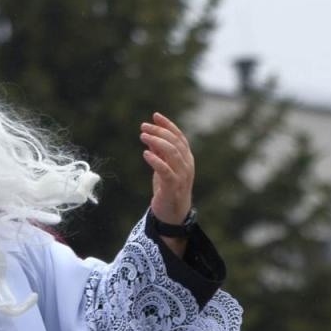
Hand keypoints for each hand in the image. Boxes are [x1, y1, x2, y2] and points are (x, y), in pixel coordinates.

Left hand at [140, 112, 194, 226]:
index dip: (168, 125)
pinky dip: (156, 161)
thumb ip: (160, 154)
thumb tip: (151, 138)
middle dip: (159, 132)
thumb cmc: (168, 189)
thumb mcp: (164, 168)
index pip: (180, 137)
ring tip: (143, 137)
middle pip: (175, 143)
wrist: (173, 215)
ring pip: (172, 154)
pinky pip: (166, 171)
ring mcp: (182, 176)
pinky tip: (145, 154)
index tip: (155, 116)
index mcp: (186, 159)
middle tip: (144, 127)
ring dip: (157, 142)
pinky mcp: (173, 187)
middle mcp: (187, 166)